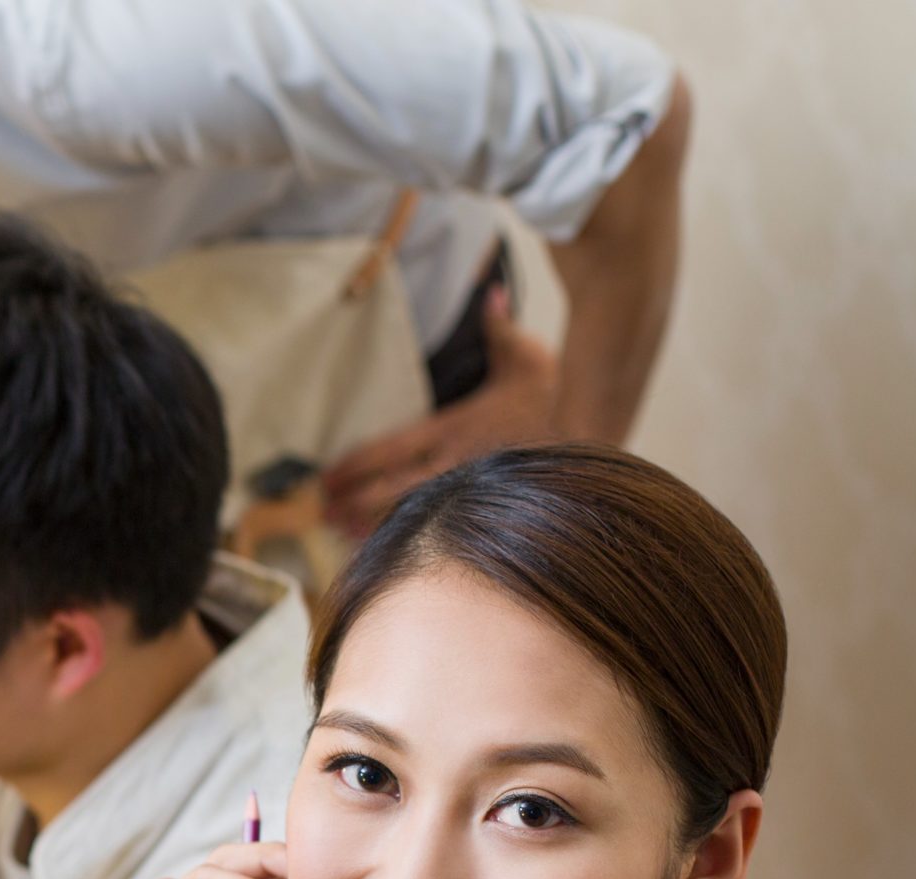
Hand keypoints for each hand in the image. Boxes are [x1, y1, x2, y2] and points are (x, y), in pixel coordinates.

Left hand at [321, 286, 558, 536]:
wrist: (599, 432)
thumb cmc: (560, 395)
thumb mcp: (527, 356)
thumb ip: (499, 328)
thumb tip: (490, 293)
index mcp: (457, 428)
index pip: (393, 448)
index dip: (356, 466)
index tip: (326, 477)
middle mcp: (458, 462)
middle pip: (393, 488)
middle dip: (353, 501)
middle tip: (316, 511)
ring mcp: (471, 488)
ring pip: (412, 512)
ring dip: (371, 523)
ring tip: (335, 531)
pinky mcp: (484, 507)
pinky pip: (438, 526)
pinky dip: (408, 537)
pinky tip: (383, 548)